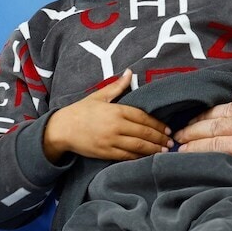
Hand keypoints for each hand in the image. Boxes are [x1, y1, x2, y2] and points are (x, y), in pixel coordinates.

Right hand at [43, 69, 172, 161]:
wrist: (61, 129)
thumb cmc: (81, 110)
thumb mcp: (99, 96)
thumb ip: (117, 86)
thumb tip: (130, 72)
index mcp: (116, 111)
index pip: (143, 117)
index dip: (157, 124)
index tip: (168, 128)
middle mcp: (115, 126)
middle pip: (143, 133)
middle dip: (159, 138)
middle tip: (170, 141)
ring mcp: (110, 141)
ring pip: (137, 146)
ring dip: (152, 149)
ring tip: (163, 151)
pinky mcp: (105, 153)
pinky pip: (125, 156)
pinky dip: (138, 158)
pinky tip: (146, 158)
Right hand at [174, 87, 231, 181]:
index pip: (212, 147)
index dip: (194, 150)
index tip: (180, 151)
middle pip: (210, 127)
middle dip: (191, 132)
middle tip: (177, 137)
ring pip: (221, 110)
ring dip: (203, 116)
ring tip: (191, 121)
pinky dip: (228, 102)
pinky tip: (225, 106)